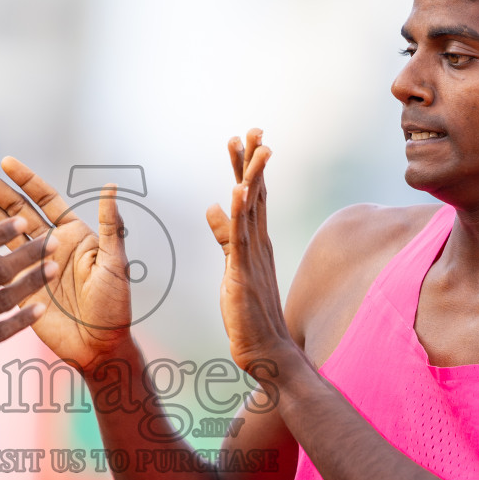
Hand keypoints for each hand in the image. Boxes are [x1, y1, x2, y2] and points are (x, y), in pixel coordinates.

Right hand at [0, 158, 132, 369]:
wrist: (100, 345)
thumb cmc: (115, 305)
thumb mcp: (115, 264)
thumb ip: (111, 226)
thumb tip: (111, 187)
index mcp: (71, 234)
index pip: (44, 198)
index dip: (25, 179)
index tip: (5, 162)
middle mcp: (48, 244)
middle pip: (15, 208)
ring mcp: (30, 266)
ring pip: (0, 231)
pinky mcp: (18, 289)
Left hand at [207, 129, 296, 373]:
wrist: (266, 350)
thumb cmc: (250, 312)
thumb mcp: (232, 266)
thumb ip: (224, 235)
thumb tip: (211, 206)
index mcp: (256, 241)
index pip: (252, 196)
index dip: (248, 167)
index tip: (244, 139)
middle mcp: (259, 243)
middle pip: (256, 193)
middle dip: (253, 160)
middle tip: (253, 129)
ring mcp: (253, 257)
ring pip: (251, 209)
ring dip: (251, 176)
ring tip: (251, 146)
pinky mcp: (242, 274)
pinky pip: (240, 238)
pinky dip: (239, 213)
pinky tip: (238, 190)